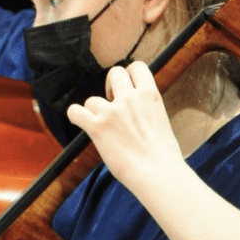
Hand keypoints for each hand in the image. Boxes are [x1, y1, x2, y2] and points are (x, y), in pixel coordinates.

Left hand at [66, 61, 182, 192]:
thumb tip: (137, 110)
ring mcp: (112, 112)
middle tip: (112, 103)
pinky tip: (80, 122)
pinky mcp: (97, 127)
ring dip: (95, 111)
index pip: (137, 67)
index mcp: (150, 95)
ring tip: (102, 126)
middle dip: (111, 86)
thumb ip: (147, 108)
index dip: (129, 75)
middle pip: (113, 73)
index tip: (127, 88)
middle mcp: (130, 98)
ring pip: (92, 99)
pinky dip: (75, 116)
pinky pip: (76, 112)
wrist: (158, 173)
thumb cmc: (164, 155)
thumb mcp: (161, 120)